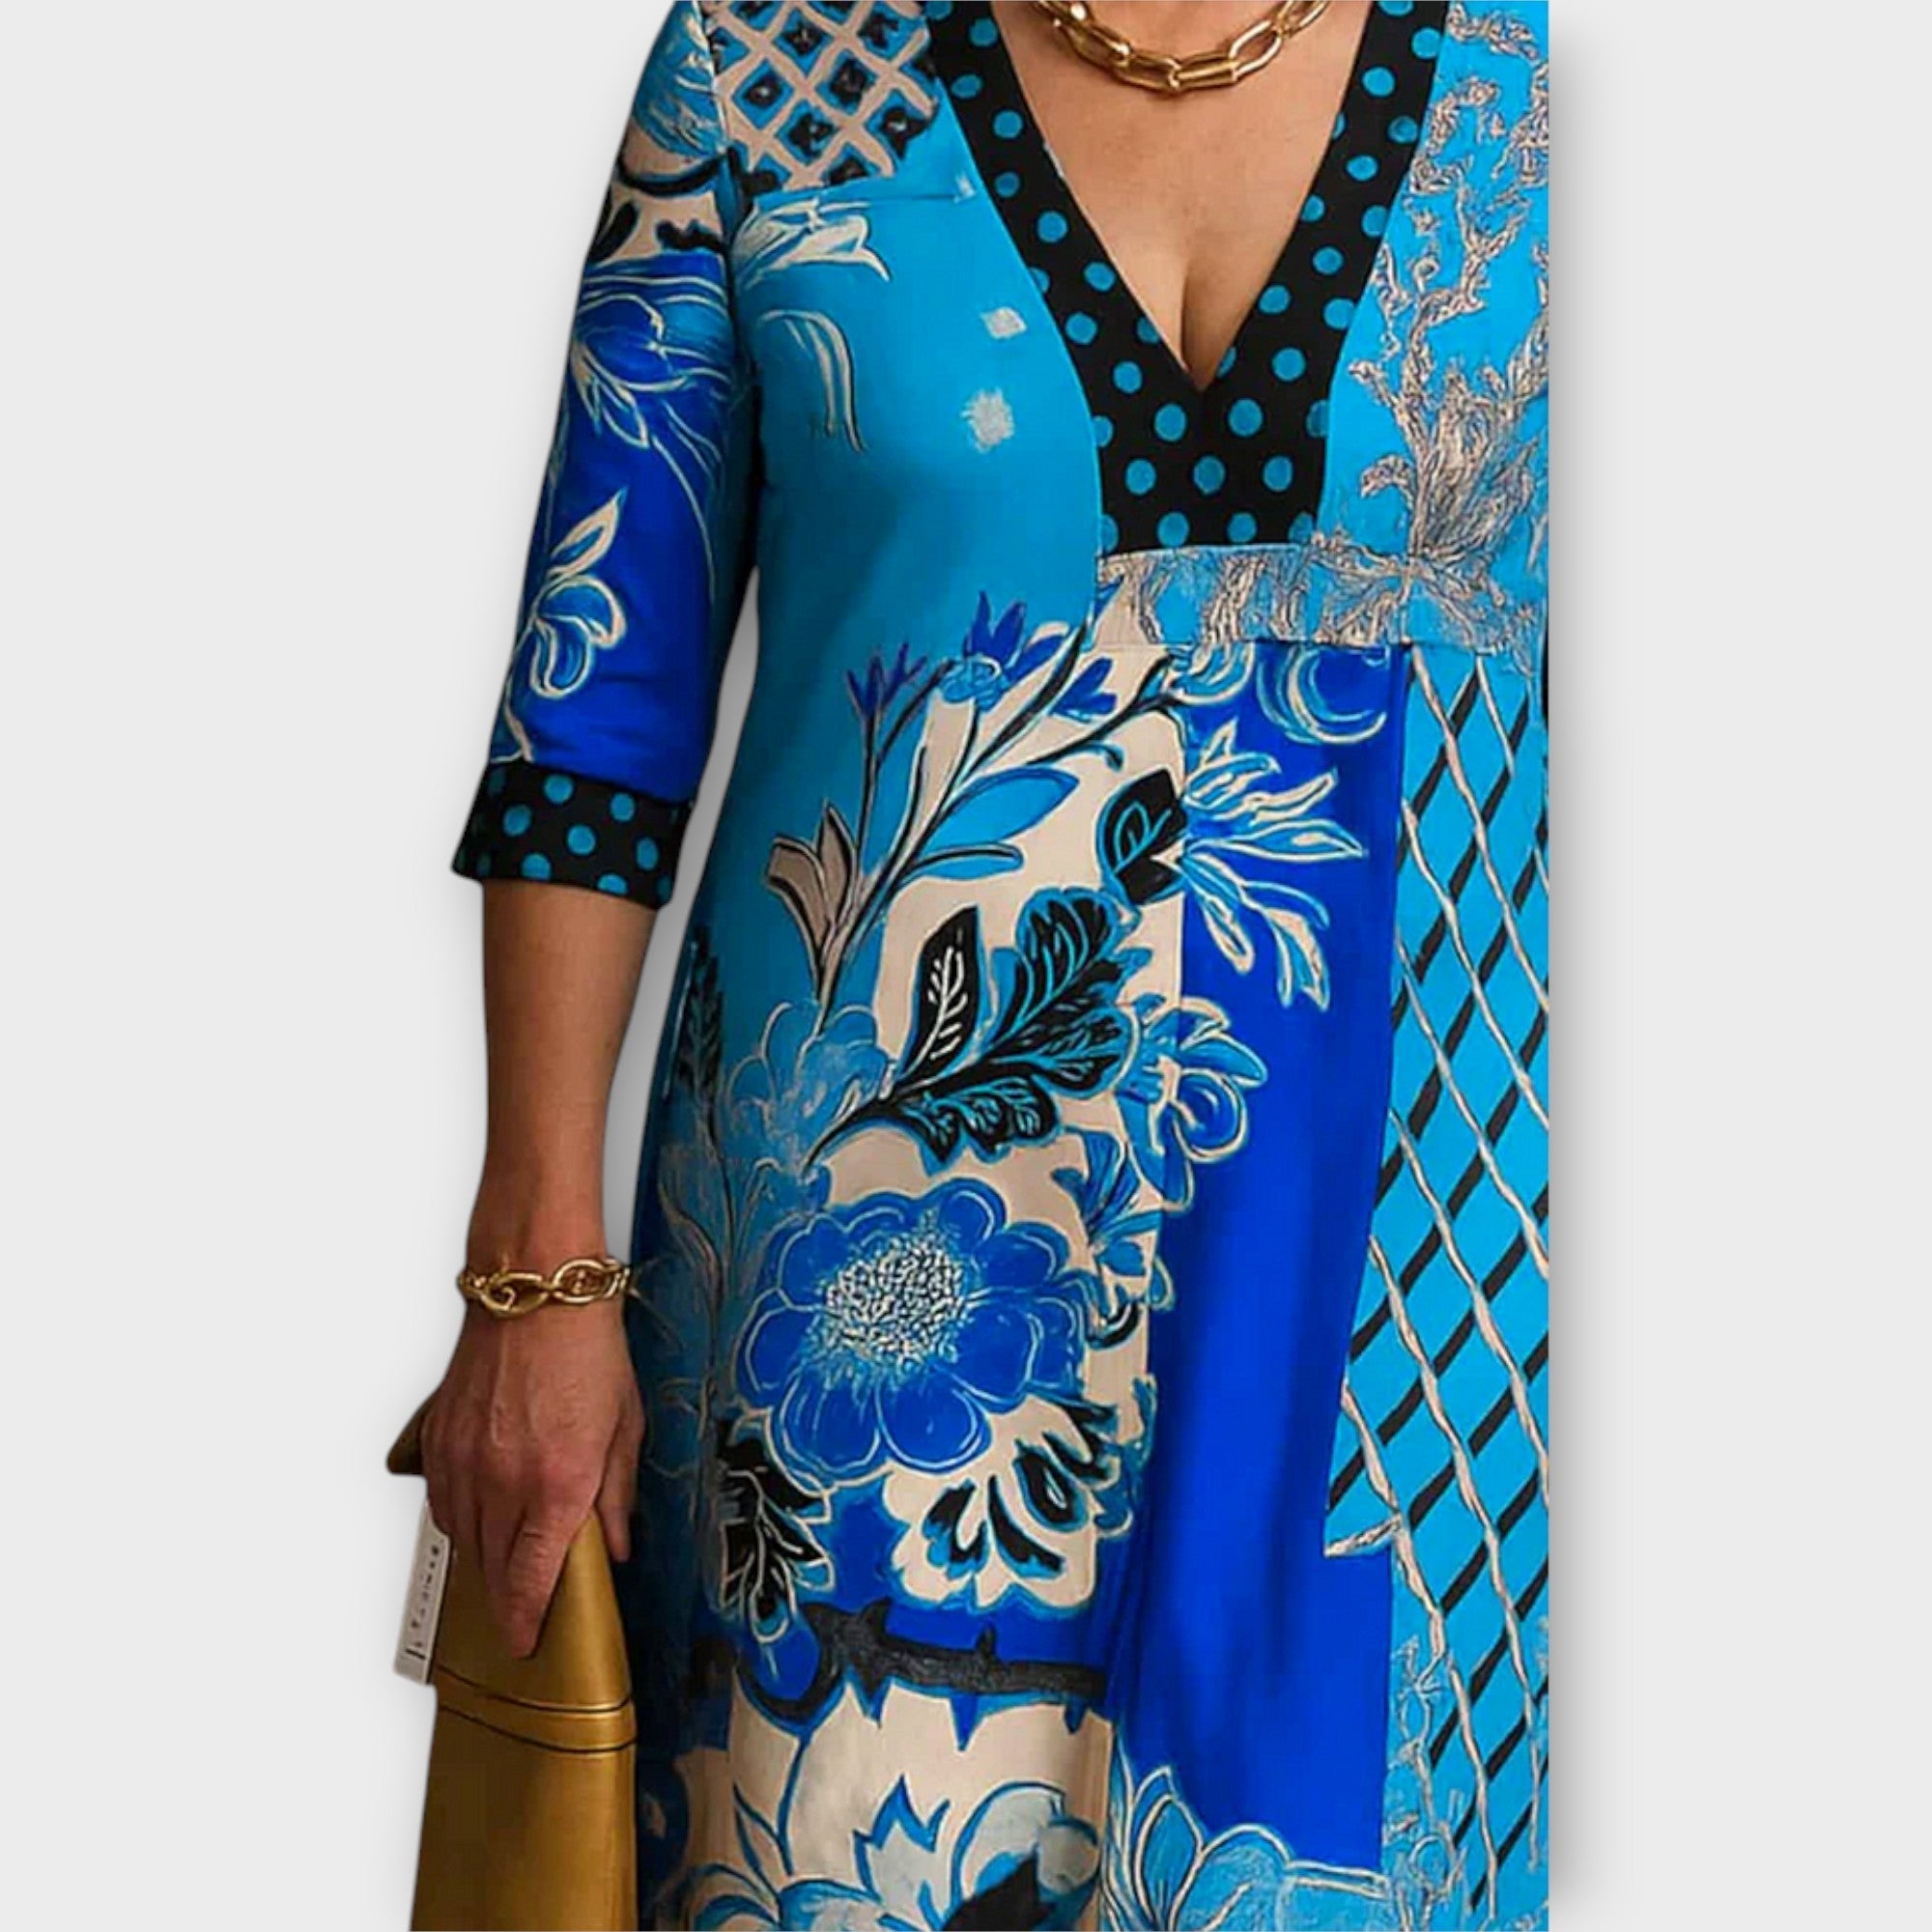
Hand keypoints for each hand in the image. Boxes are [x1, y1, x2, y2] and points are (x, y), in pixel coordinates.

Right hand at [420, 1296, 643, 1656]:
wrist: (535, 1292)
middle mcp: (502, 1481)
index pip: (529, 1581)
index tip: (526, 1642)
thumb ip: (616, 1497)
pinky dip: (461, 1518)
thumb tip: (613, 1549)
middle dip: (509, 1594)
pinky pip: (443, 1502)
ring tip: (508, 1554)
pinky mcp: (439, 1440)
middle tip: (526, 1602)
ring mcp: (464, 1461)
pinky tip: (483, 1511)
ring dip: (483, 1557)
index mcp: (557, 1485)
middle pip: (492, 1570)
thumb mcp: (625, 1427)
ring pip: (462, 1540)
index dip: (525, 1622)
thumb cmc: (587, 1349)